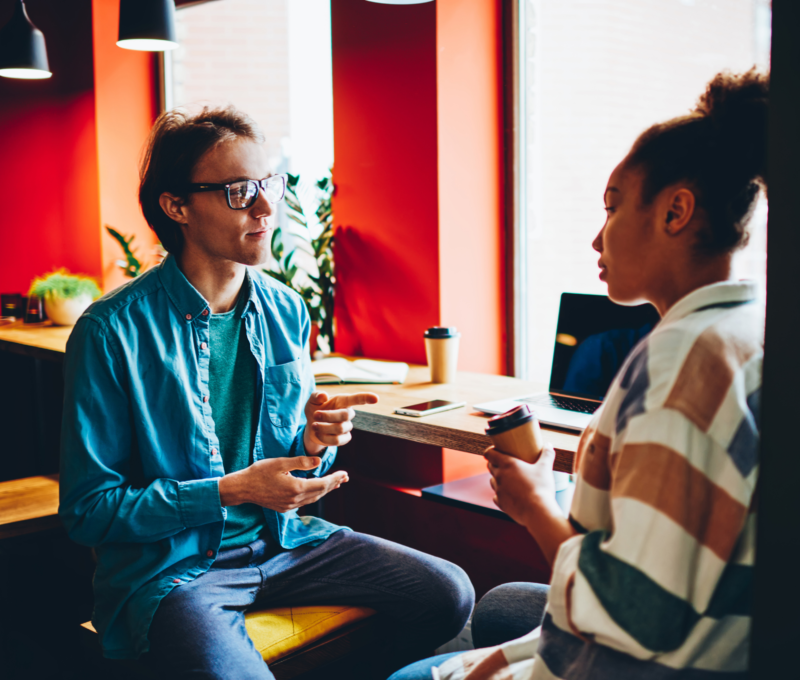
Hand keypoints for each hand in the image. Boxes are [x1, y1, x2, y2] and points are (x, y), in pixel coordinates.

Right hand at [218, 456, 347, 512]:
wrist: (242, 488)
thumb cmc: (259, 472)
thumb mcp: (280, 463)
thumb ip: (301, 462)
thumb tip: (319, 462)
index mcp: (296, 488)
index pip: (322, 484)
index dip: (334, 479)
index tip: (345, 474)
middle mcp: (295, 500)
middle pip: (320, 492)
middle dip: (333, 484)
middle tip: (345, 477)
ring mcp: (289, 506)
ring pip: (313, 498)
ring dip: (325, 490)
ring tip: (336, 484)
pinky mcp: (284, 507)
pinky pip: (305, 501)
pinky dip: (314, 494)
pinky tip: (317, 490)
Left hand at [303, 391, 378, 453]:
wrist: (311, 425)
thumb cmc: (315, 408)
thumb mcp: (312, 400)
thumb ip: (316, 396)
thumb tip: (323, 395)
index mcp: (343, 401)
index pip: (357, 399)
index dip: (366, 398)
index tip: (376, 398)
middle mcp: (347, 413)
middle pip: (346, 415)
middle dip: (328, 416)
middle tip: (315, 415)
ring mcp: (347, 427)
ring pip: (340, 429)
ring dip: (324, 428)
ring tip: (314, 426)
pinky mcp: (344, 438)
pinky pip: (337, 441)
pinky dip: (324, 438)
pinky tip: (318, 433)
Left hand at [485, 444, 576, 565]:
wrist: (537, 511)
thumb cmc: (540, 487)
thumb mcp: (545, 468)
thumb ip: (546, 454)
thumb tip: (549, 444)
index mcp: (507, 464)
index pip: (490, 453)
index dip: (490, 450)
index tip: (495, 450)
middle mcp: (499, 476)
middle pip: (490, 466)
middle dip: (495, 463)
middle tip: (504, 463)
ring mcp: (498, 490)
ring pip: (492, 481)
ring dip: (497, 479)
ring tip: (508, 479)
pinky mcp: (501, 503)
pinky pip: (496, 497)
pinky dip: (501, 494)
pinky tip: (509, 495)